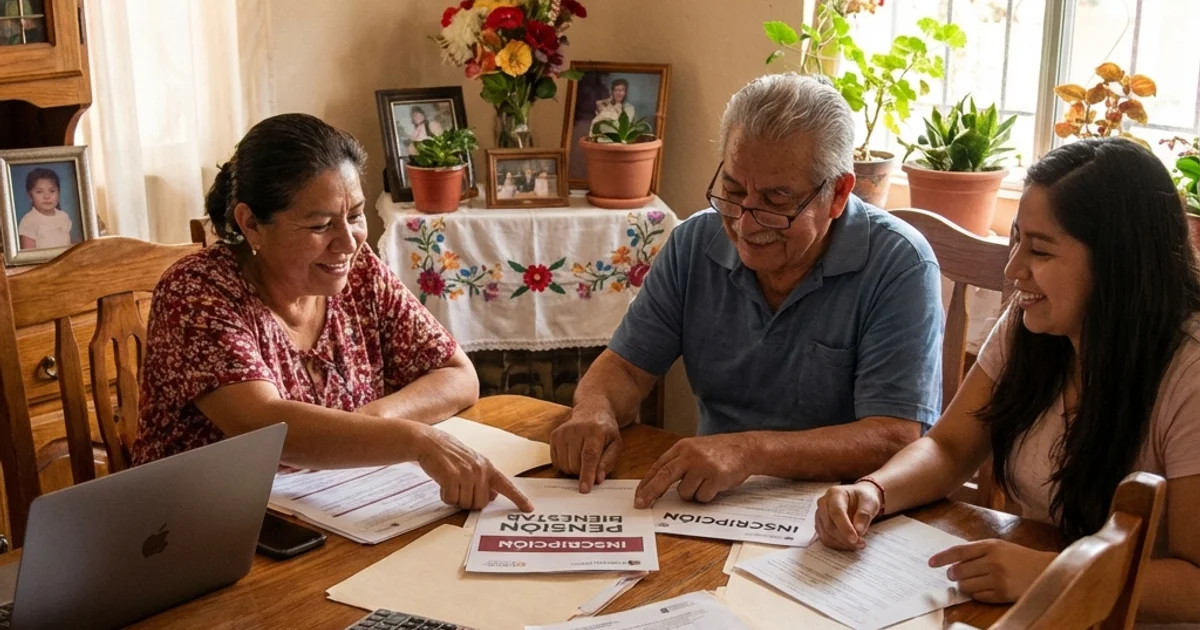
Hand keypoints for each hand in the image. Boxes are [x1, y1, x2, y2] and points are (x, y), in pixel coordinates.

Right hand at [413, 425, 533, 511]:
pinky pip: (450, 500)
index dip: (518, 498)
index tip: (529, 509)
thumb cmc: (450, 455)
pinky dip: (445, 496)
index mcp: (487, 467)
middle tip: (459, 488)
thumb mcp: (472, 463)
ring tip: (450, 483)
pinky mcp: (451, 477)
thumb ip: (484, 479)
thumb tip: (493, 496)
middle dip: (469, 502)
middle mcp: (479, 470)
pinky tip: (442, 483)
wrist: (429, 442)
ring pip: (465, 504)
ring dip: (455, 499)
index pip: (506, 485)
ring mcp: (465, 474)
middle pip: (481, 503)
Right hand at [550, 406, 622, 492]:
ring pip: (564, 465)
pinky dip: (565, 465)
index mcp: (595, 431)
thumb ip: (608, 462)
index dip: (586, 474)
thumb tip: (598, 479)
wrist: (592, 409)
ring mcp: (563, 431)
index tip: (584, 489)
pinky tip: (573, 455)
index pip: (589, 456)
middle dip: (582, 472)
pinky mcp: (554, 435)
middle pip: (575, 464)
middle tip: (590, 466)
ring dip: (574, 470)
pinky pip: (556, 462)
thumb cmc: (605, 430)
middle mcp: (577, 429)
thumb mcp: (616, 444)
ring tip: (582, 459)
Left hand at [633, 434, 753, 508]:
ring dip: (693, 494)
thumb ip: (677, 463)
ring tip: (705, 482)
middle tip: (641, 505)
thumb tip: (655, 485)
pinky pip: (702, 497)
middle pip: (664, 477)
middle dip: (650, 493)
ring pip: (685, 492)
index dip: (646, 483)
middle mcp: (690, 455)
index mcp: (682, 447)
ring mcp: (703, 466)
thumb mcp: (694, 450)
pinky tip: (715, 484)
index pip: (658, 467)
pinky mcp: (716, 477)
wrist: (746, 448)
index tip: (638, 496)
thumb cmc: (718, 452)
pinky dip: (707, 496)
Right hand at [815, 482, 883, 549]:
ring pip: (826, 535)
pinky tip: (850, 544)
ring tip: (858, 544)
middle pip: (829, 525)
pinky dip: (838, 545)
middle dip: (845, 538)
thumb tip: (859, 530)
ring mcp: (820, 514)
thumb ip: (865, 514)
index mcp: (835, 493)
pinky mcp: (820, 525)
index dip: (845, 527)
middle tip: (861, 543)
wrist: (859, 499)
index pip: (836, 512)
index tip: (855, 538)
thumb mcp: (870, 502)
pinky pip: (826, 539)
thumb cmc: (864, 499)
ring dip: (842, 543)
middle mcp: (823, 503)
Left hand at [928, 539, 1055, 602]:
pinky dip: (976, 594)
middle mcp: (992, 562)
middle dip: (953, 575)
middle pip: (959, 571)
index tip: (931, 563)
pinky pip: (978, 596)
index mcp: (990, 546)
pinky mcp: (1002, 594)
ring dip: (964, 585)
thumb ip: (978, 551)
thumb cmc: (1020, 558)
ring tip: (972, 582)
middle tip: (955, 575)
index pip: (958, 552)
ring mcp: (997, 579)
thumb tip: (953, 560)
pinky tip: (984, 589)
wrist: (1046, 571)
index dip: (942, 558)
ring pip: (966, 585)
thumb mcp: (1000, 547)